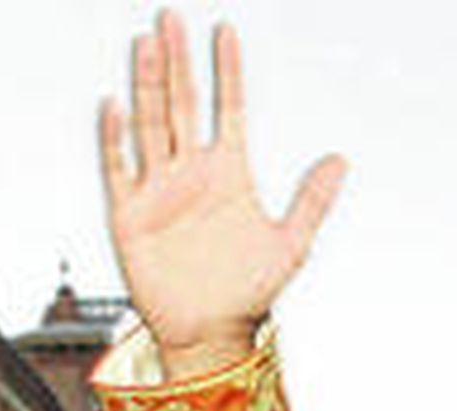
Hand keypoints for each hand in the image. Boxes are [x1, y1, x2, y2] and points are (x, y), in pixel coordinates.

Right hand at [99, 10, 346, 377]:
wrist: (210, 333)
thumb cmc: (248, 292)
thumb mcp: (290, 245)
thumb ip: (313, 201)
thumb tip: (341, 160)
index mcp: (230, 173)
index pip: (229, 109)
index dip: (228, 72)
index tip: (226, 31)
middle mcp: (192, 172)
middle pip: (182, 104)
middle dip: (179, 62)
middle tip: (172, 18)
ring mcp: (159, 189)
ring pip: (151, 124)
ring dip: (148, 85)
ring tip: (148, 45)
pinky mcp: (130, 213)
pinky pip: (119, 168)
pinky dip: (116, 139)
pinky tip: (115, 106)